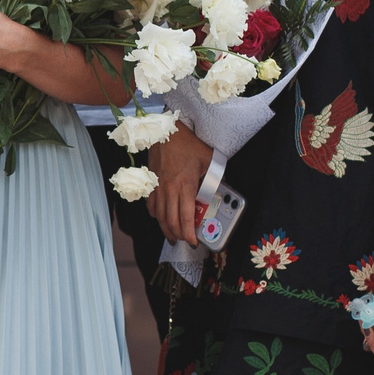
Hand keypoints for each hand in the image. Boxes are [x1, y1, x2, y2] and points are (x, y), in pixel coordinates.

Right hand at [147, 125, 214, 243]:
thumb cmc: (187, 144)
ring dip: (165, 229)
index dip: (189, 234)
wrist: (165, 132)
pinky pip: (151, 205)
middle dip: (178, 235)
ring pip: (159, 216)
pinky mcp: (151, 183)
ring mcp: (158, 187)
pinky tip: (160, 217)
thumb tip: (222, 188)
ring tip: (172, 236)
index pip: (185, 218)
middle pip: (170, 222)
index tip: (193, 242)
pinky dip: (155, 215)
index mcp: (185, 186)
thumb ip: (216, 175)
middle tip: (184, 241)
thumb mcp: (209, 159)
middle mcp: (169, 190)